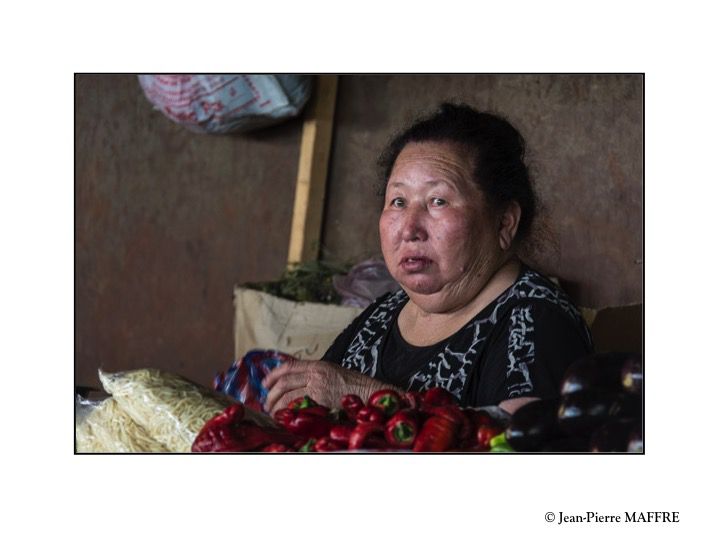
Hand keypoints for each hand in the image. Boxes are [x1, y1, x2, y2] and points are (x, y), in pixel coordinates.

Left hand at [262, 359, 389, 414]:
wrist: (371, 394)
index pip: (289, 366)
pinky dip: (288, 412)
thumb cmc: (356, 387)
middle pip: (285, 382)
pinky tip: (286, 418)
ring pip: (287, 395)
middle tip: (267, 404)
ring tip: (274, 413)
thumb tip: (298, 385)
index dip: (273, 375)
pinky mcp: (321, 401)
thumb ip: (317, 376)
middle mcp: (316, 374)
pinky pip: (298, 406)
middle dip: (271, 394)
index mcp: (319, 365)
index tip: (265, 383)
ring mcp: (318, 387)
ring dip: (277, 405)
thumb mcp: (334, 373)